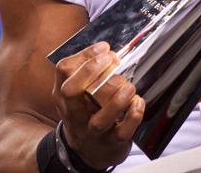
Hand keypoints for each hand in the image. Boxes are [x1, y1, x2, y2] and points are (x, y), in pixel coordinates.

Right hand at [52, 42, 144, 169]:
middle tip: (112, 59)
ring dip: (117, 98)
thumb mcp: (76, 94)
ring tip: (128, 85)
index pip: (64, 70)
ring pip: (100, 119)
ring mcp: (92, 131)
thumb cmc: (86, 113)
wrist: (88, 153)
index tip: (104, 48)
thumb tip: (106, 50)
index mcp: (63, 96)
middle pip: (72, 92)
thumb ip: (86, 72)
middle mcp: (74, 113)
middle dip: (91, 71)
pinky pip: (122, 132)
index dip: (85, 55)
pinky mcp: (111, 144)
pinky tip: (138, 103)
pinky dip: (133, 116)